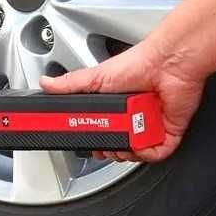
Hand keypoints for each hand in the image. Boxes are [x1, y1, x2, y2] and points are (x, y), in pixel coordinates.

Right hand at [39, 41, 204, 162]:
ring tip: (123, 142)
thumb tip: (47, 84)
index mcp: (117, 106)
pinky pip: (158, 152)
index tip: (89, 144)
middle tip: (105, 146)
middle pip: (119, 144)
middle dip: (111, 150)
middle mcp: (134, 116)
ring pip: (137, 152)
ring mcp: (151, 124)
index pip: (103, 130)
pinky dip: (149, 153)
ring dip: (128, 152)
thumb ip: (70, 84)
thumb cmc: (137, 64)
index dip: (96, 140)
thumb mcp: (95, 77)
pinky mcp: (169, 131)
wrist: (166, 63)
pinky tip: (141, 145)